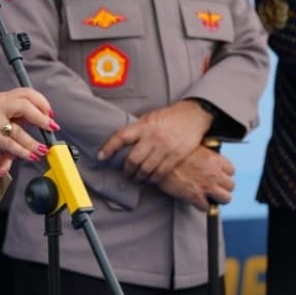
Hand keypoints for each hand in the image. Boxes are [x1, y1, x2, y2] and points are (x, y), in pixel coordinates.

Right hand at [0, 88, 55, 177]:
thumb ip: (17, 123)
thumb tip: (38, 128)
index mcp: (1, 98)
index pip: (25, 92)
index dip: (41, 102)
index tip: (50, 114)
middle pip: (24, 103)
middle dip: (41, 116)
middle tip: (51, 126)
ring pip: (18, 128)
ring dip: (33, 142)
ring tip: (42, 149)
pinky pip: (9, 143)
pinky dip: (22, 151)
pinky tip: (29, 156)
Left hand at [97, 99, 213, 181]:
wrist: (194, 115)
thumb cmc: (171, 115)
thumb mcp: (151, 116)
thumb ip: (140, 128)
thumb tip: (126, 139)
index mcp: (144, 125)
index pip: (121, 137)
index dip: (109, 147)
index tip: (101, 156)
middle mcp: (153, 137)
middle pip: (133, 159)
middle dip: (127, 170)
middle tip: (126, 173)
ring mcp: (164, 148)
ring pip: (146, 169)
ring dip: (139, 177)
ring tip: (137, 178)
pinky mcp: (175, 156)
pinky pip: (160, 173)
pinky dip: (153, 179)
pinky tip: (150, 179)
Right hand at [156, 144, 234, 209]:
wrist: (157, 159)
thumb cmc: (174, 150)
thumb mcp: (193, 146)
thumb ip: (206, 153)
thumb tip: (211, 156)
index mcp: (214, 159)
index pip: (231, 170)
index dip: (225, 172)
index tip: (218, 173)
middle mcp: (213, 173)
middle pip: (231, 186)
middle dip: (223, 187)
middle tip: (215, 186)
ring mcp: (206, 186)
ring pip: (225, 199)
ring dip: (217, 198)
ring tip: (210, 195)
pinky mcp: (195, 197)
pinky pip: (207, 207)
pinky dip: (202, 205)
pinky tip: (196, 199)